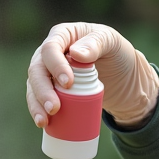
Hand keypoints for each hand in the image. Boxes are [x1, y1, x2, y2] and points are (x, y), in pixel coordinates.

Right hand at [27, 22, 158, 128]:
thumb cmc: (118, 53)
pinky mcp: (52, 90)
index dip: (55, 65)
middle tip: (54, 108)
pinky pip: (39, 99)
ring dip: (35, 104)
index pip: (51, 48)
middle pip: (38, 70)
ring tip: (44, 121)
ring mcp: (49, 72)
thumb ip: (97, 43)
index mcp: (63, 35)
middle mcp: (51, 53)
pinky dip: (38, 111)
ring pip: (34, 87)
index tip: (68, 83)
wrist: (125, 77)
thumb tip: (75, 53)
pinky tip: (43, 123)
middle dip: (42, 90)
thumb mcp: (112, 43)